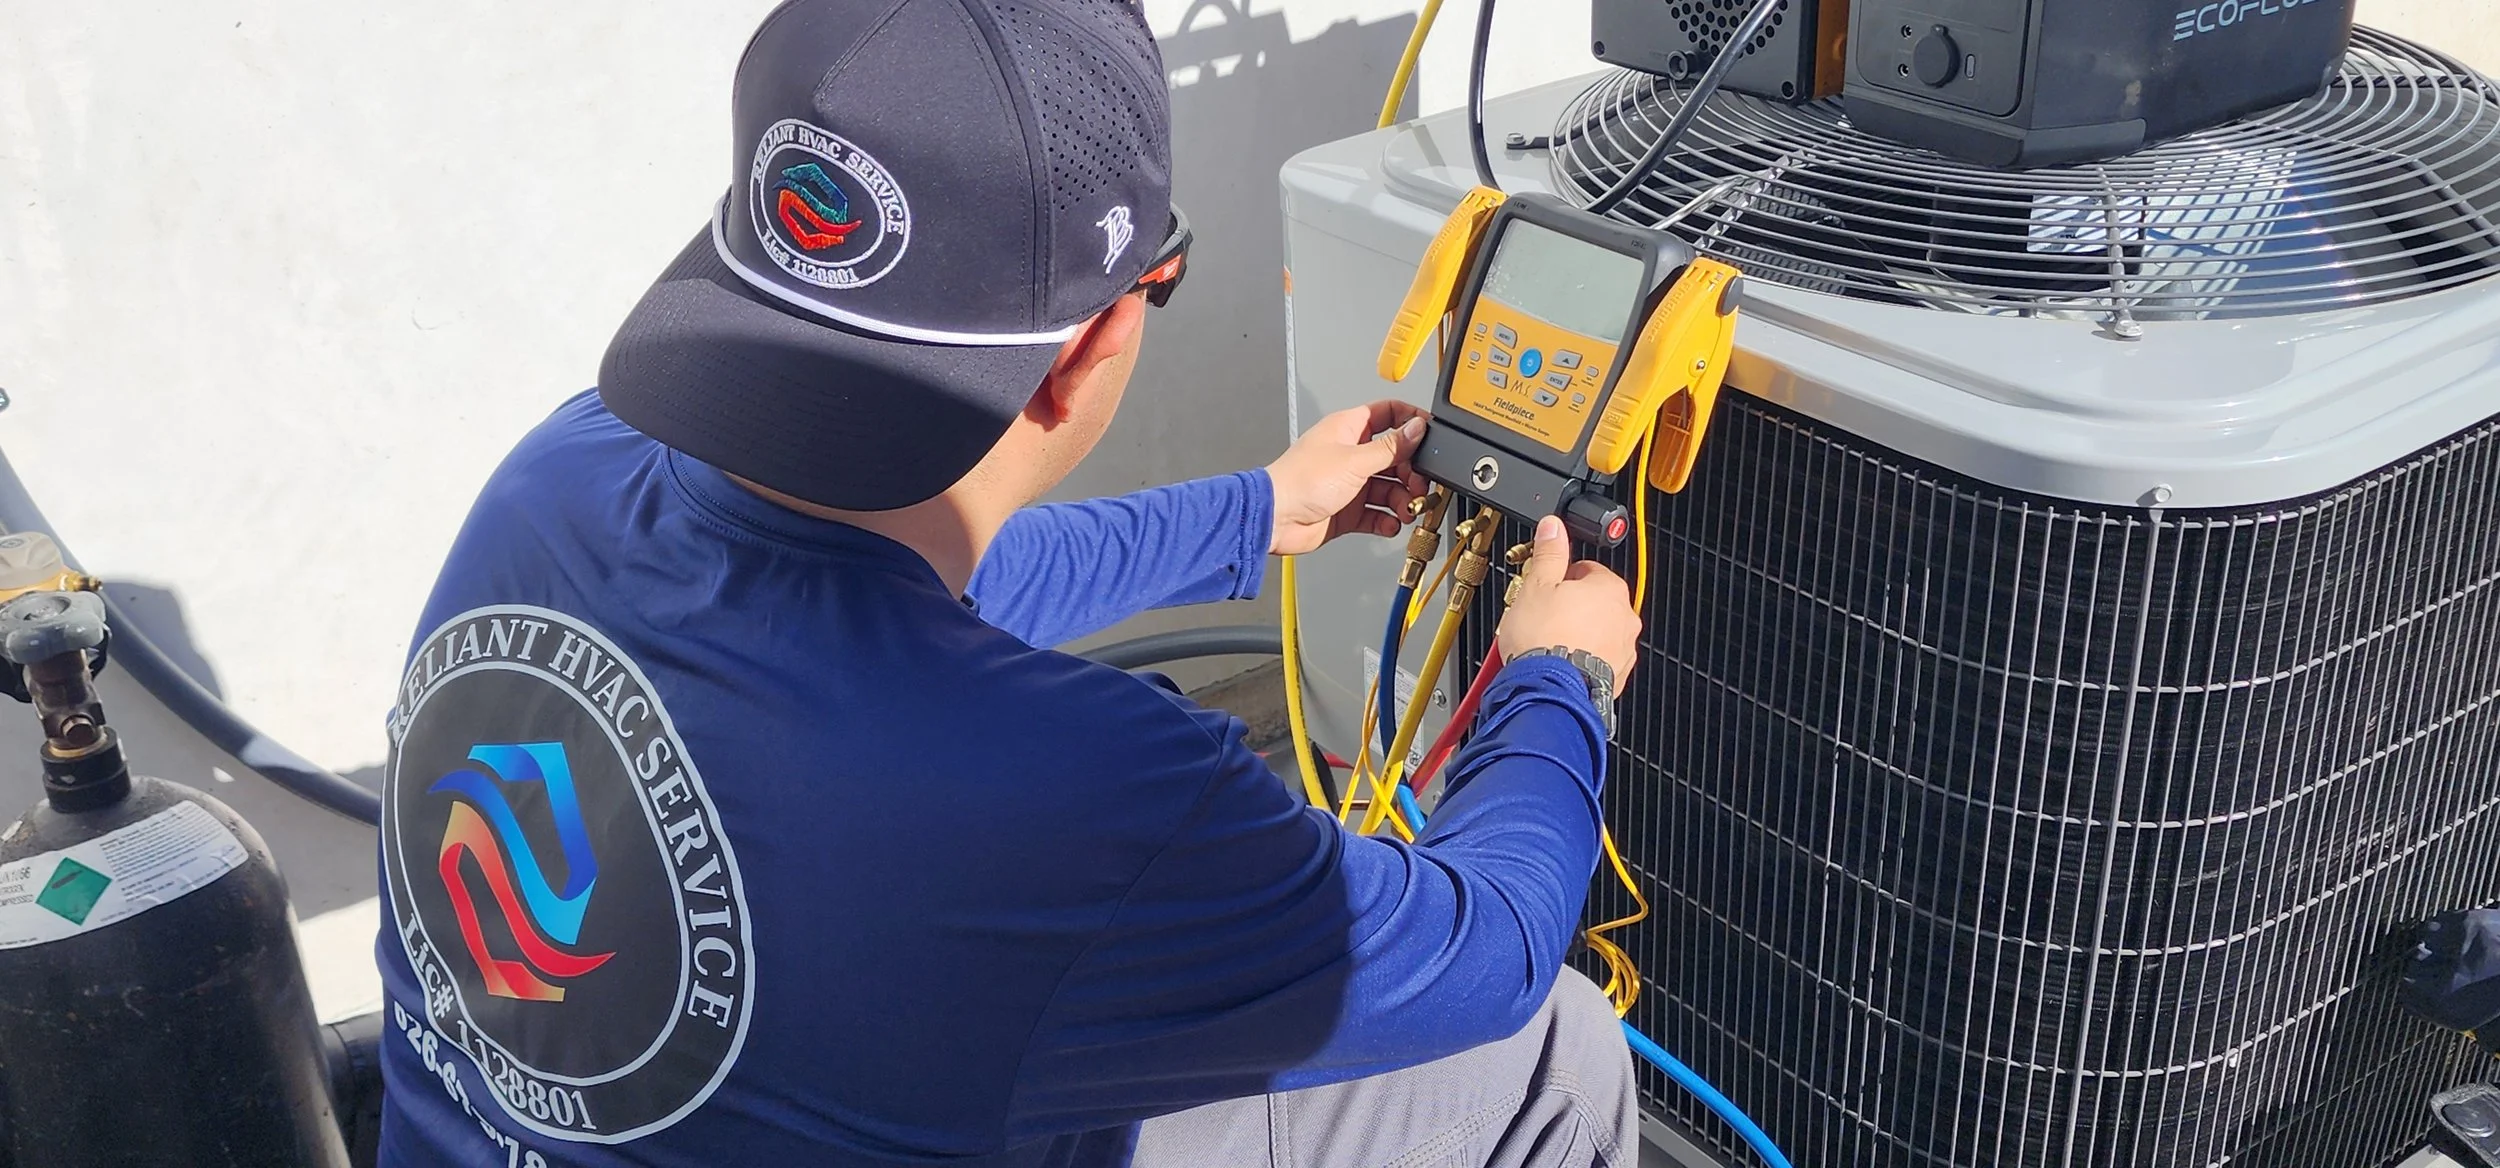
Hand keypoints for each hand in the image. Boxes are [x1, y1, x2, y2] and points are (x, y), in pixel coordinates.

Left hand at [1266, 401, 1429, 555]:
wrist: (1275, 518)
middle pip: (1394, 457)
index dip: (1411, 421)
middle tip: (1420, 485)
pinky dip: (1387, 520)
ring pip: (1389, 488)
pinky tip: (1390, 524)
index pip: (1388, 414)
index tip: (1430, 435)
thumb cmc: (1300, 481)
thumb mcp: (1355, 460)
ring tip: (1406, 510)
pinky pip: (1377, 514)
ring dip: (1402, 500)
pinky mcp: (1348, 511)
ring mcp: (1349, 483)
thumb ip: (1390, 448)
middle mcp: (1350, 454)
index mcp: (1349, 429)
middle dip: (1411, 472)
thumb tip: (1417, 429)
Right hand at [1495, 516, 1639, 681]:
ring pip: (1598, 633)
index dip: (1561, 577)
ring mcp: (1623, 649)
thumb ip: (1549, 553)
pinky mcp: (1616, 677)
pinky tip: (1559, 663)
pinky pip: (1599, 661)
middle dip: (1570, 607)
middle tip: (1543, 616)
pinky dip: (1583, 660)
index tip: (1546, 587)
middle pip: (1594, 602)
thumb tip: (1553, 527)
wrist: (1548, 691)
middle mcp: (1624, 617)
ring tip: (1548, 643)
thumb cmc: (1544, 640)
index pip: (1586, 569)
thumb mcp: (1537, 585)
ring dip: (1578, 634)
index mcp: (1609, 588)